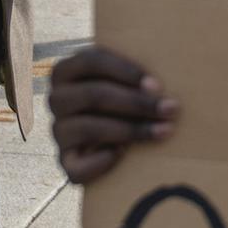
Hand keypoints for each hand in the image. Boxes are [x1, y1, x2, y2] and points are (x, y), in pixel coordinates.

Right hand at [48, 48, 177, 182]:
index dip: (126, 71)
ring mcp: (58, 131)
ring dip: (131, 130)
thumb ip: (134, 73)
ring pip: (89, 128)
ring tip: (163, 131)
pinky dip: (103, 161)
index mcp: (66, 70)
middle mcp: (57, 99)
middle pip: (94, 95)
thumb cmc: (124, 99)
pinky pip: (77, 166)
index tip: (157, 85)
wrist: (111, 139)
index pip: (92, 61)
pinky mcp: (65, 161)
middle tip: (170, 109)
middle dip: (136, 103)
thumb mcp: (124, 79)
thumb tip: (160, 79)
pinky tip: (124, 155)